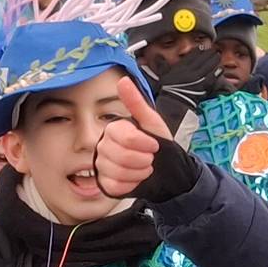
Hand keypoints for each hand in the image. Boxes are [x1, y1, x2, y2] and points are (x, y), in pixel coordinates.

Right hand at [95, 76, 175, 199]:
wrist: (165, 168)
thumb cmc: (157, 143)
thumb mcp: (152, 122)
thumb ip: (136, 102)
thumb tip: (123, 80)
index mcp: (114, 130)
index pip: (124, 137)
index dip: (143, 143)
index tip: (154, 145)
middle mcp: (103, 146)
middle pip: (121, 156)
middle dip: (143, 159)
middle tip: (150, 158)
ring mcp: (102, 165)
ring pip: (117, 172)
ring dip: (139, 172)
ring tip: (145, 167)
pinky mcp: (104, 183)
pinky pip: (115, 186)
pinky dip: (131, 184)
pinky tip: (136, 178)